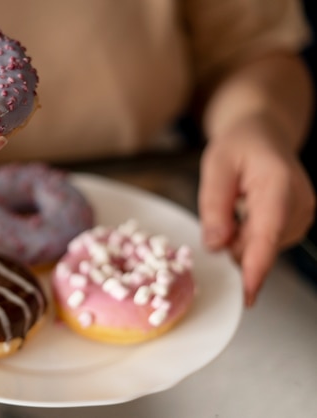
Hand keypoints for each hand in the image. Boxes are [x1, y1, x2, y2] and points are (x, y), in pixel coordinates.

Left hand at [198, 121, 314, 305]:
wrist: (263, 134)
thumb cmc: (239, 145)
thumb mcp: (215, 166)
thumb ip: (214, 204)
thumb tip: (216, 244)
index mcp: (279, 185)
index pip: (268, 235)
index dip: (255, 268)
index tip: (246, 294)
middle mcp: (299, 204)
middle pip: (261, 246)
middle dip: (232, 246)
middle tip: (218, 215)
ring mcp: (301, 216)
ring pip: (260, 249)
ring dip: (238, 240)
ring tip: (233, 204)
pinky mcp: (295, 224)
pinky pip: (264, 244)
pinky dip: (246, 237)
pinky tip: (242, 214)